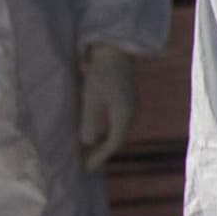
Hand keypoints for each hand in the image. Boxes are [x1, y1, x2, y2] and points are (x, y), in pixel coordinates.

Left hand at [75, 42, 139, 171]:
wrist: (114, 47)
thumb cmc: (101, 71)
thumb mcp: (91, 97)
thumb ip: (89, 122)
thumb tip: (87, 143)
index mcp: (124, 115)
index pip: (113, 144)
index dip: (99, 157)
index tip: (85, 168)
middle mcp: (130, 112)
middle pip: (117, 139)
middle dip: (101, 153)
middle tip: (86, 164)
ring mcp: (130, 104)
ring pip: (117, 130)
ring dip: (103, 142)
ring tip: (89, 151)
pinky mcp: (125, 98)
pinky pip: (117, 122)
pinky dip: (106, 131)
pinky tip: (96, 132)